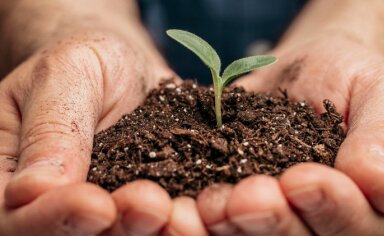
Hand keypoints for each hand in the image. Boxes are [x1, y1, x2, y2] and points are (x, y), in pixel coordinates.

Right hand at [0, 30, 180, 235]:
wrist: (122, 65)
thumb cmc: (83, 61)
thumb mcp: (61, 77)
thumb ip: (50, 129)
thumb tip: (33, 191)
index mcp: (15, 177)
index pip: (18, 218)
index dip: (53, 220)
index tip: (95, 205)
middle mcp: (63, 203)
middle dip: (121, 229)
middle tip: (152, 207)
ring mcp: (112, 207)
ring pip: (130, 234)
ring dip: (161, 230)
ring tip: (186, 211)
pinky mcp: (155, 201)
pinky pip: (170, 214)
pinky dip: (193, 214)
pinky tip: (213, 203)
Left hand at [195, 36, 383, 234]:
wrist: (307, 74)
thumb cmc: (352, 78)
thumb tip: (380, 186)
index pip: (367, 226)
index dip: (334, 209)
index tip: (301, 179)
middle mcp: (332, 223)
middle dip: (274, 223)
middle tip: (246, 198)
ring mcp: (286, 219)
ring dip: (232, 229)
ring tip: (210, 204)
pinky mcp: (244, 208)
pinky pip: (226, 223)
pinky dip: (202, 222)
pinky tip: (184, 208)